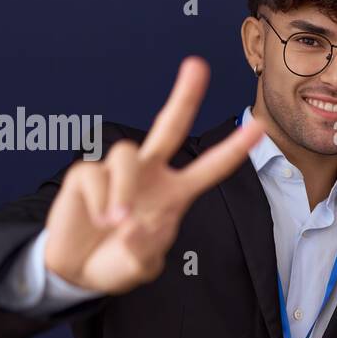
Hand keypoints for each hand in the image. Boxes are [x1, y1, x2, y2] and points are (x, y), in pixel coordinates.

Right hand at [43, 57, 262, 293]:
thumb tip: (132, 226)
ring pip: (126, 153)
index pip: (210, 168)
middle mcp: (149, 175)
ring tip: (115, 222)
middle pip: (170, 126)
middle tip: (197, 65)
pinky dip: (98, 201)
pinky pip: (95, 176)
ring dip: (122, 189)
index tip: (259, 128)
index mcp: (174, 194)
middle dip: (184, 95)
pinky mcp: (86, 174)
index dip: (234, 150)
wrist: (77, 271)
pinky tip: (97, 220)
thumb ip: (143, 252)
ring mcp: (118, 172)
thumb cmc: (116, 262)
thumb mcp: (139, 267)